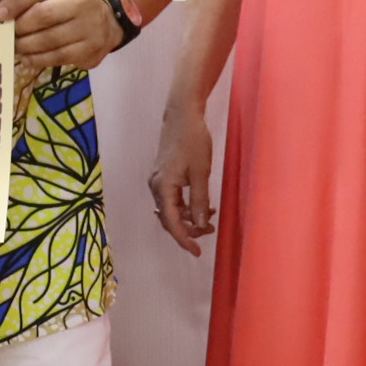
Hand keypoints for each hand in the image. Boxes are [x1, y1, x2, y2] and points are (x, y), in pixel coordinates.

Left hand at [0, 0, 118, 91]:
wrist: (109, 20)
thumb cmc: (73, 3)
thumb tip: (1, 14)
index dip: (17, 3)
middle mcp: (86, 2)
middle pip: (44, 15)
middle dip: (20, 27)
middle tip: (7, 35)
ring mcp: (91, 28)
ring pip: (50, 39)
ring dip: (26, 46)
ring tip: (15, 47)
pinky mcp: (91, 50)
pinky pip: (59, 57)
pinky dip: (39, 59)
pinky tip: (28, 58)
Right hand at [150, 102, 215, 255]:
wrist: (182, 114)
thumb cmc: (192, 140)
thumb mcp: (201, 172)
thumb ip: (200, 200)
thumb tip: (200, 224)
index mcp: (163, 187)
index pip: (171, 222)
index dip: (184, 239)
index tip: (197, 251)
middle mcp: (155, 186)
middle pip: (168, 219)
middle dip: (188, 229)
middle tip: (210, 232)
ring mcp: (157, 180)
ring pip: (170, 209)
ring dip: (188, 218)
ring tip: (210, 218)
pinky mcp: (163, 175)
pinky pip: (171, 199)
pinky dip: (185, 206)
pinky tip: (202, 204)